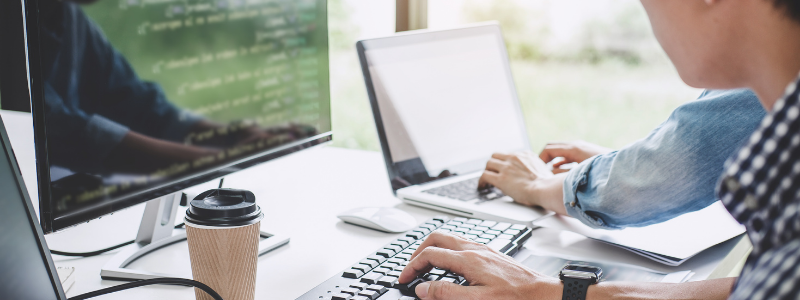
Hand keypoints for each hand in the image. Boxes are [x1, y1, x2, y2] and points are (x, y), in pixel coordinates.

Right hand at [398, 231, 560, 299]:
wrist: (545, 294)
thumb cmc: (517, 298)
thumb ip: (447, 293)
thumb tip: (423, 288)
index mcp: (469, 259)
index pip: (430, 254)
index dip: (412, 266)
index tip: (404, 278)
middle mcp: (475, 249)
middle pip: (437, 238)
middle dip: (418, 251)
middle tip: (411, 268)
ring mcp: (484, 249)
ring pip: (449, 238)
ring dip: (433, 249)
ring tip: (425, 265)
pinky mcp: (490, 254)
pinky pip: (461, 244)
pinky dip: (447, 251)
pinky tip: (450, 265)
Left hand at [478, 152, 553, 206]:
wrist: (546, 189)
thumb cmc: (548, 185)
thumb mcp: (543, 169)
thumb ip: (534, 168)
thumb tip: (533, 175)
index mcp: (526, 155)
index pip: (510, 155)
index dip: (505, 162)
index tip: (503, 167)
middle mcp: (515, 158)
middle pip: (496, 155)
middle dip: (493, 164)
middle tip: (492, 171)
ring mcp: (507, 167)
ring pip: (489, 163)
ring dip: (487, 171)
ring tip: (486, 179)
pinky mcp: (501, 178)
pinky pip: (485, 175)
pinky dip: (482, 181)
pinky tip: (482, 186)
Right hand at [539, 141, 611, 173]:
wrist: (622, 169)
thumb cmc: (603, 172)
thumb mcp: (579, 174)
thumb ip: (563, 175)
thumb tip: (551, 175)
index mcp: (573, 149)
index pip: (549, 149)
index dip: (540, 159)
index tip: (537, 170)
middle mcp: (576, 145)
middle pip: (553, 147)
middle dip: (545, 159)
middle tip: (539, 170)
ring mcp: (581, 148)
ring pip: (560, 151)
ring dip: (553, 161)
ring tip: (548, 173)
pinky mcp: (586, 153)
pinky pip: (568, 155)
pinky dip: (561, 162)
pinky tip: (561, 172)